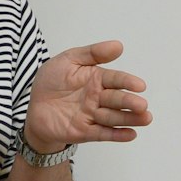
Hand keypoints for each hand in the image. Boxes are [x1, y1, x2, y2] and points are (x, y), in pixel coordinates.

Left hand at [23, 41, 151, 149]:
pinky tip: (131, 134)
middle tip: (142, 105)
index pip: (115, 79)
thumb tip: (118, 45)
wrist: (34, 107)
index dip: (127, 82)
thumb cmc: (52, 82)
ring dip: (129, 118)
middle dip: (130, 102)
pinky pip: (102, 133)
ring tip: (145, 118)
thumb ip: (92, 53)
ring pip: (113, 117)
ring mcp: (92, 115)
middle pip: (116, 99)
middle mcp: (97, 97)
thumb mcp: (68, 60)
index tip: (140, 85)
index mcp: (96, 79)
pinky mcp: (84, 131)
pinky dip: (117, 134)